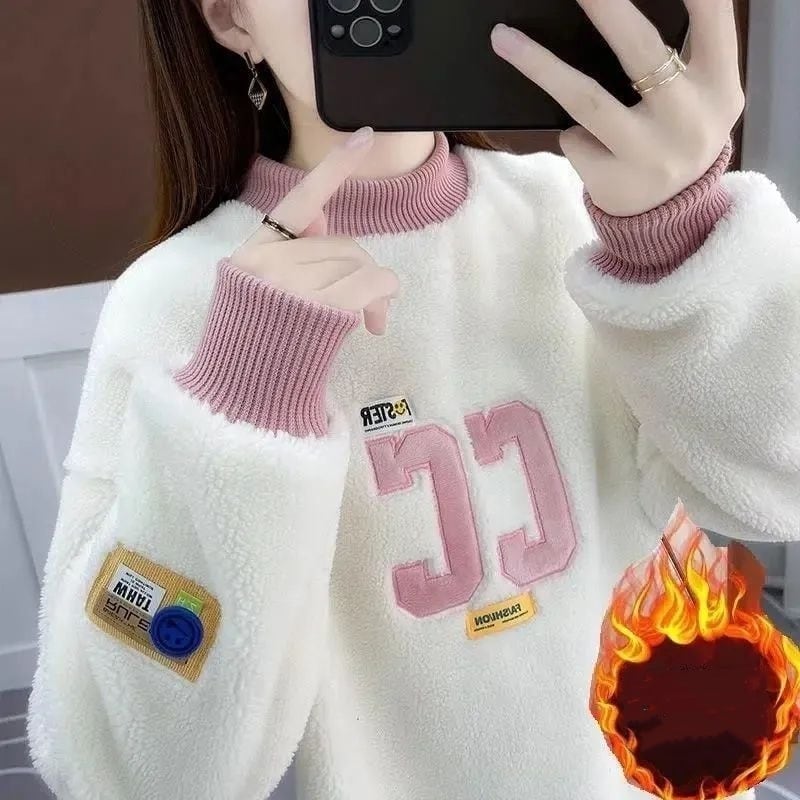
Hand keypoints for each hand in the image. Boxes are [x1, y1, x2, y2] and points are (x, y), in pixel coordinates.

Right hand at [232, 128, 399, 334]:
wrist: (243, 396)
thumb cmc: (257, 345)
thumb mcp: (258, 293)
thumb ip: (290, 252)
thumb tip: (324, 213)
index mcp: (254, 253)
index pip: (298, 203)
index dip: (333, 170)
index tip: (366, 137)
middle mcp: (270, 262)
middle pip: (342, 244)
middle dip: (363, 273)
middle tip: (374, 307)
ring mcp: (293, 284)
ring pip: (359, 263)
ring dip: (376, 293)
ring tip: (371, 321)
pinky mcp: (320, 308)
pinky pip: (371, 284)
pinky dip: (381, 300)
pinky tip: (372, 325)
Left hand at [491, 0, 744, 215]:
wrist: (672, 216)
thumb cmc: (679, 136)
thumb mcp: (701, 95)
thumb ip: (683, 54)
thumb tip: (613, 12)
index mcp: (719, 84)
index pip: (712, 17)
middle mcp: (689, 117)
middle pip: (640, 49)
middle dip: (604, 7)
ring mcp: (650, 154)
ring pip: (586, 98)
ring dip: (539, 64)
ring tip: (503, 38)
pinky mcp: (614, 180)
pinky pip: (575, 139)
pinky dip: (573, 135)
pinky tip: (583, 142)